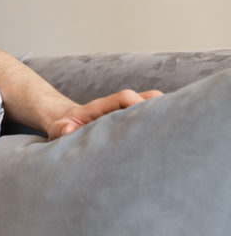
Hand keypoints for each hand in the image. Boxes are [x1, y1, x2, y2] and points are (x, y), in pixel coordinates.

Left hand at [48, 89, 162, 139]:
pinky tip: (172, 139)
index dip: (136, 102)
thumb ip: (61, 129)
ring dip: (166, 114)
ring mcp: (128, 112)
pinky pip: (153, 116)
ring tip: (176, 134)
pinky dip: (164, 122)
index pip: (124, 97)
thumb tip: (68, 130)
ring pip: (155, 105)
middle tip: (173, 125)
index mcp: (101, 107)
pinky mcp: (134, 119)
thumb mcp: (58, 129)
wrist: (67, 123)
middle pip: (148, 97)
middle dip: (161, 106)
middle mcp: (119, 106)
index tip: (145, 115)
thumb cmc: (64, 127)